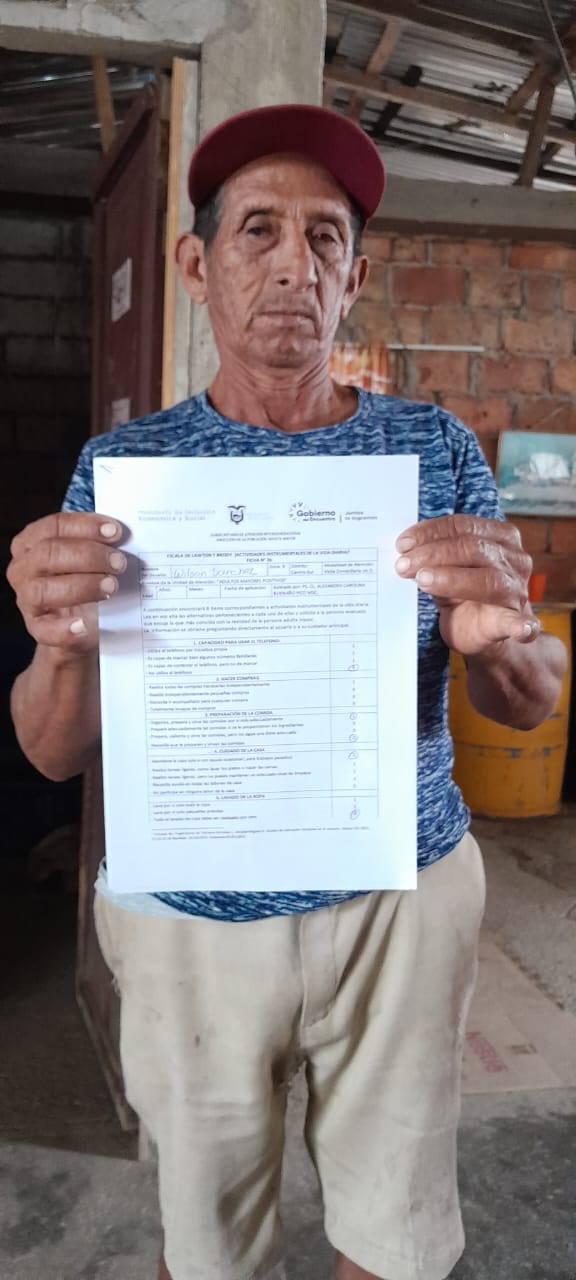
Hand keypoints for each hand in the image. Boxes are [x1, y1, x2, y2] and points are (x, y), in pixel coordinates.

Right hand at [7, 513, 125, 652]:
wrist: (83, 623)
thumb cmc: (86, 581)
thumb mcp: (89, 559)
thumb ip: (100, 546)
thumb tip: (128, 539)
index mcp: (33, 542)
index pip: (55, 526)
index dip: (85, 526)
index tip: (115, 531)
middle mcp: (24, 568)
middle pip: (49, 553)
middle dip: (89, 556)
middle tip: (119, 563)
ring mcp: (27, 598)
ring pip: (43, 589)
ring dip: (82, 586)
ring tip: (111, 587)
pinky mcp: (37, 627)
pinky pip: (45, 629)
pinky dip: (64, 628)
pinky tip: (83, 625)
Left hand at [395, 515, 538, 656]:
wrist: (482, 632)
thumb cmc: (463, 594)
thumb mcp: (447, 569)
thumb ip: (433, 556)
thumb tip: (404, 548)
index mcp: (500, 538)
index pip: (464, 526)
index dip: (431, 532)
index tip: (403, 543)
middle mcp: (514, 560)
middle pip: (473, 548)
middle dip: (433, 554)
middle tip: (403, 564)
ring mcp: (518, 590)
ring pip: (489, 580)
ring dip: (451, 579)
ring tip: (422, 580)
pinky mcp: (517, 621)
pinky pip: (521, 623)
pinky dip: (521, 626)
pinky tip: (520, 628)